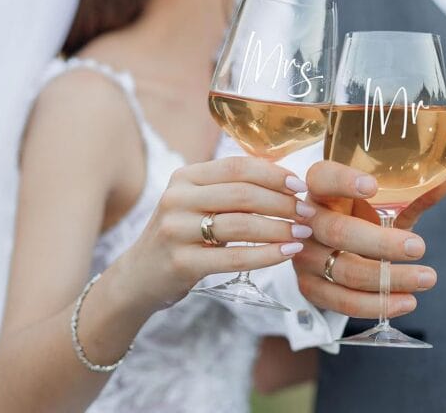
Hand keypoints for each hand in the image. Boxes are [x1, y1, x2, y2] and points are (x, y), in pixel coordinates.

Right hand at [120, 156, 312, 310]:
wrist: (137, 278)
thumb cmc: (181, 236)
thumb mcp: (195, 203)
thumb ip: (229, 188)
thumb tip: (285, 178)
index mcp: (185, 176)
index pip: (237, 166)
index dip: (273, 173)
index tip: (300, 184)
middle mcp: (178, 198)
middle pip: (242, 193)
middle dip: (282, 201)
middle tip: (308, 212)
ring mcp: (176, 230)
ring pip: (241, 224)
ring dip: (279, 228)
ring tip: (303, 233)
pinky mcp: (181, 262)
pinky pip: (234, 256)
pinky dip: (266, 254)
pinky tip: (287, 253)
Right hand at [292, 160, 445, 318]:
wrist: (334, 248)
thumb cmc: (362, 215)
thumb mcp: (384, 202)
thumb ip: (416, 190)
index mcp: (320, 187)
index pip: (322, 178)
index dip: (344, 181)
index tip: (373, 186)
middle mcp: (308, 220)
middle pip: (337, 231)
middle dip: (381, 243)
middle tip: (419, 247)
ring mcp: (304, 255)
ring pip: (344, 271)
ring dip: (389, 279)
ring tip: (427, 278)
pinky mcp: (310, 286)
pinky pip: (342, 301)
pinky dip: (377, 304)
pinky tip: (406, 301)